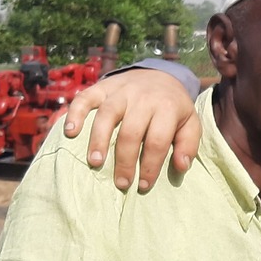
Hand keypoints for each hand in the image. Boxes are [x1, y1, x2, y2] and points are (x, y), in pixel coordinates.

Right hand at [60, 70, 201, 193]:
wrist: (159, 74)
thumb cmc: (173, 108)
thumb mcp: (190, 123)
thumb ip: (188, 144)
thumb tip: (181, 167)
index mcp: (167, 108)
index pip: (157, 141)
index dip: (150, 165)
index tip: (143, 185)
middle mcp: (142, 98)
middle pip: (131, 131)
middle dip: (125, 160)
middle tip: (121, 183)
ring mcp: (121, 91)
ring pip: (107, 114)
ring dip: (99, 139)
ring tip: (95, 163)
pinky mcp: (103, 87)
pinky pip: (85, 97)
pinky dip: (75, 113)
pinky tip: (70, 132)